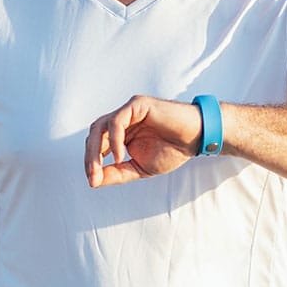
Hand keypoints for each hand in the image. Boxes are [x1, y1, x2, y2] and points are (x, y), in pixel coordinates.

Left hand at [84, 95, 202, 186]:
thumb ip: (117, 173)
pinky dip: (115, 140)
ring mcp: (128, 111)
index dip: (91, 162)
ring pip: (101, 126)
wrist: (196, 139)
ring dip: (96, 149)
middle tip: (92, 177)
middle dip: (90, 157)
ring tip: (99, 169)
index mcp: (121, 133)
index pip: (97, 145)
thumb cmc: (172, 150)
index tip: (93, 182)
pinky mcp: (137, 105)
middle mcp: (122, 119)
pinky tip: (121, 156)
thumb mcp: (140, 168)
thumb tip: (94, 181)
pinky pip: (117, 121)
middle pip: (95, 135)